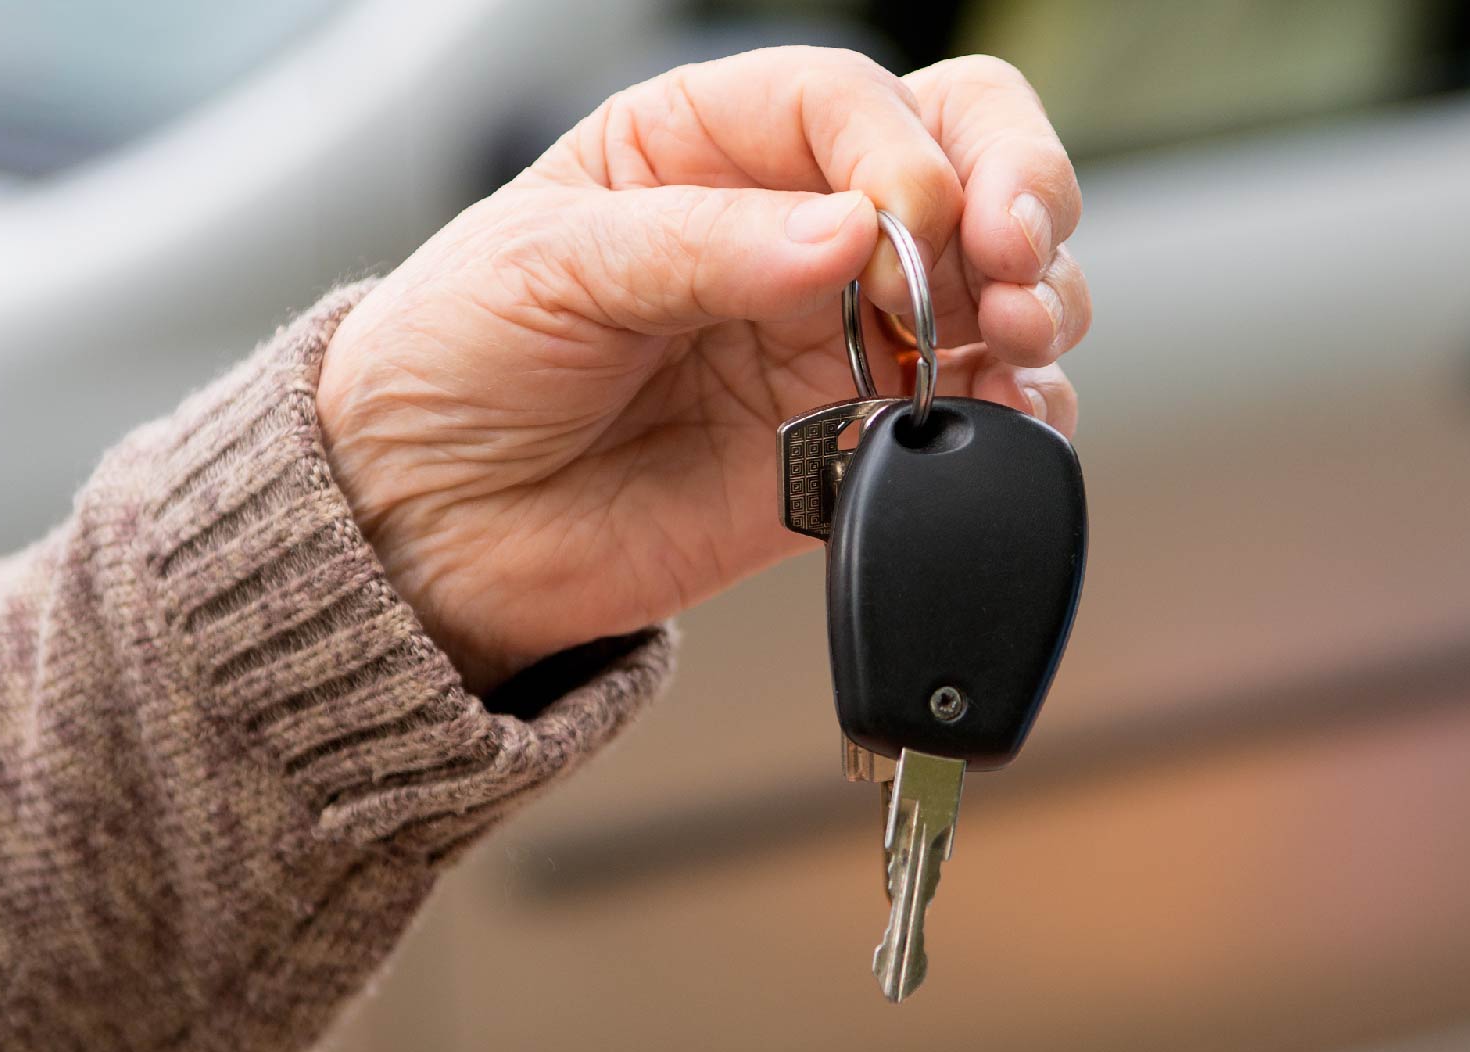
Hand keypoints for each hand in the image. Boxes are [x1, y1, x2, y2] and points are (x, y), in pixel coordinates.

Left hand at [318, 47, 1090, 692]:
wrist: (430, 531)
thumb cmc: (455, 362)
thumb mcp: (549, 265)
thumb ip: (704, 245)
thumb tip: (852, 232)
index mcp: (710, 145)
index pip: (854, 101)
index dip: (903, 152)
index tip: (902, 225)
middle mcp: (792, 230)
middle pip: (965, 164)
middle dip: (1021, 197)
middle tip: (1013, 261)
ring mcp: (833, 338)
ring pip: (995, 286)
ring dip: (1039, 300)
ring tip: (1016, 334)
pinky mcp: (850, 446)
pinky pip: (973, 416)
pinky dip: (1020, 411)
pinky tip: (1016, 411)